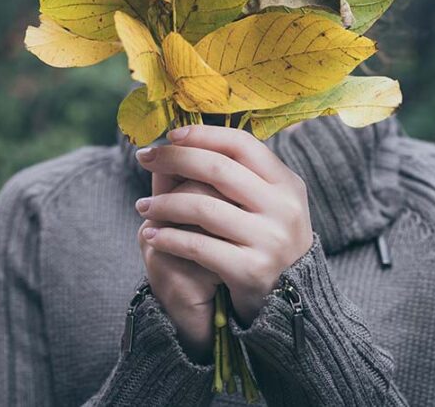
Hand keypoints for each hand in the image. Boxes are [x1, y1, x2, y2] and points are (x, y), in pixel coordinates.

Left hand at [134, 125, 313, 325]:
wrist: (291, 300)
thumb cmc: (267, 240)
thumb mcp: (269, 202)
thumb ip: (240, 174)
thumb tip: (187, 139)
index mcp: (287, 183)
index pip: (241, 144)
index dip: (202, 134)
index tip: (171, 134)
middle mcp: (282, 208)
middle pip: (217, 169)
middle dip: (174, 159)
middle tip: (144, 158)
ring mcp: (269, 239)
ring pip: (202, 207)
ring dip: (164, 204)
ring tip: (142, 206)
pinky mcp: (251, 270)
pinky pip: (198, 246)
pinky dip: (168, 237)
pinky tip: (151, 234)